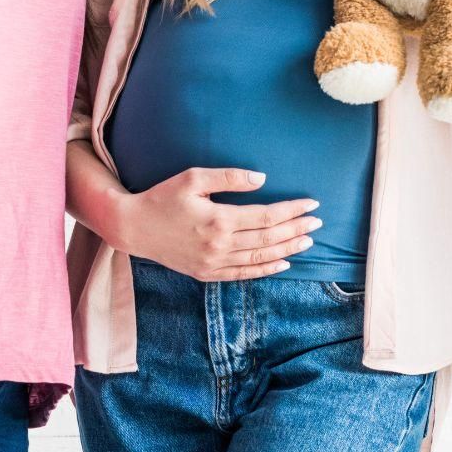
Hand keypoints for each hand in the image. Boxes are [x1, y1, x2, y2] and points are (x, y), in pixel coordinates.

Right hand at [119, 168, 322, 281]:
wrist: (133, 227)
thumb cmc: (163, 197)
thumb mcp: (193, 178)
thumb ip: (230, 178)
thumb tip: (262, 179)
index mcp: (219, 220)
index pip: (267, 216)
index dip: (292, 210)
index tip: (311, 204)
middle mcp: (219, 245)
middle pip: (269, 238)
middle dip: (297, 229)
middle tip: (318, 222)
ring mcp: (213, 263)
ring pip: (260, 258)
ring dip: (287, 249)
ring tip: (308, 241)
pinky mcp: (207, 273)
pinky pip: (243, 274)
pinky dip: (265, 269)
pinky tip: (282, 262)